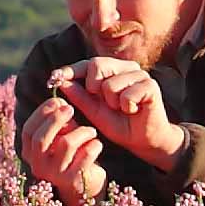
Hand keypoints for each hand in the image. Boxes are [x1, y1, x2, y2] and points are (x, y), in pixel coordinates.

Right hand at [20, 93, 103, 205]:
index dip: (42, 113)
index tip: (57, 102)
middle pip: (41, 139)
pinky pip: (86, 154)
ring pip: (67, 143)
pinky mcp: (74, 181)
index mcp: (30, 153)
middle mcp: (38, 166)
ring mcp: (55, 175)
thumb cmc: (72, 153)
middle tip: (71, 109)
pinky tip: (96, 145)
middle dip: (56, 119)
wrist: (86, 183)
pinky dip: (94, 145)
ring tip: (91, 131)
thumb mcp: (61, 134)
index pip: (28, 131)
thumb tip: (58, 101)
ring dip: (82, 131)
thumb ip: (56, 119)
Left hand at [63, 58, 178, 167]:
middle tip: (107, 103)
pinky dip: (127, 107)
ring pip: (110, 84)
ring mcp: (139, 74)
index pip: (87, 64)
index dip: (71, 70)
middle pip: (96, 65)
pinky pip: (127, 95)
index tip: (54, 77)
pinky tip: (134, 110)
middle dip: (93, 89)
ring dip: (113, 103)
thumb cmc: (120, 124)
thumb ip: (80, 96)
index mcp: (112, 70)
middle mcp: (125, 67)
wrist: (144, 141)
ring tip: (123, 109)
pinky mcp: (150, 85)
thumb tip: (61, 81)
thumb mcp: (94, 111)